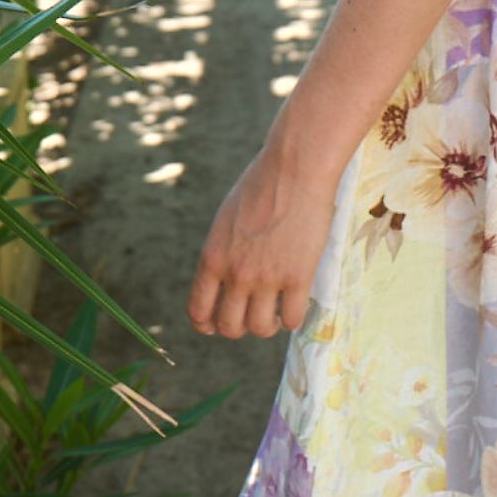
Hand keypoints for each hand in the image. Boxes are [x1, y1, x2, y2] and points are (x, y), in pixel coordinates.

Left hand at [187, 122, 341, 340]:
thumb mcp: (226, 221)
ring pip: (260, 328)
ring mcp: (267, 277)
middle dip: (239, 328)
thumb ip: (222, 253)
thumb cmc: (261, 186)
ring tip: (275, 315)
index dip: (206, 325)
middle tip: (252, 316)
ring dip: (267, 327)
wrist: (295, 168)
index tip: (217, 324)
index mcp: (212, 258)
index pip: (198, 311)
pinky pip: (292, 318)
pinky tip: (295, 306)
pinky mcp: (298, 276)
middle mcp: (235, 273)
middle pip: (229, 327)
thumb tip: (225, 280)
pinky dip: (292, 319)